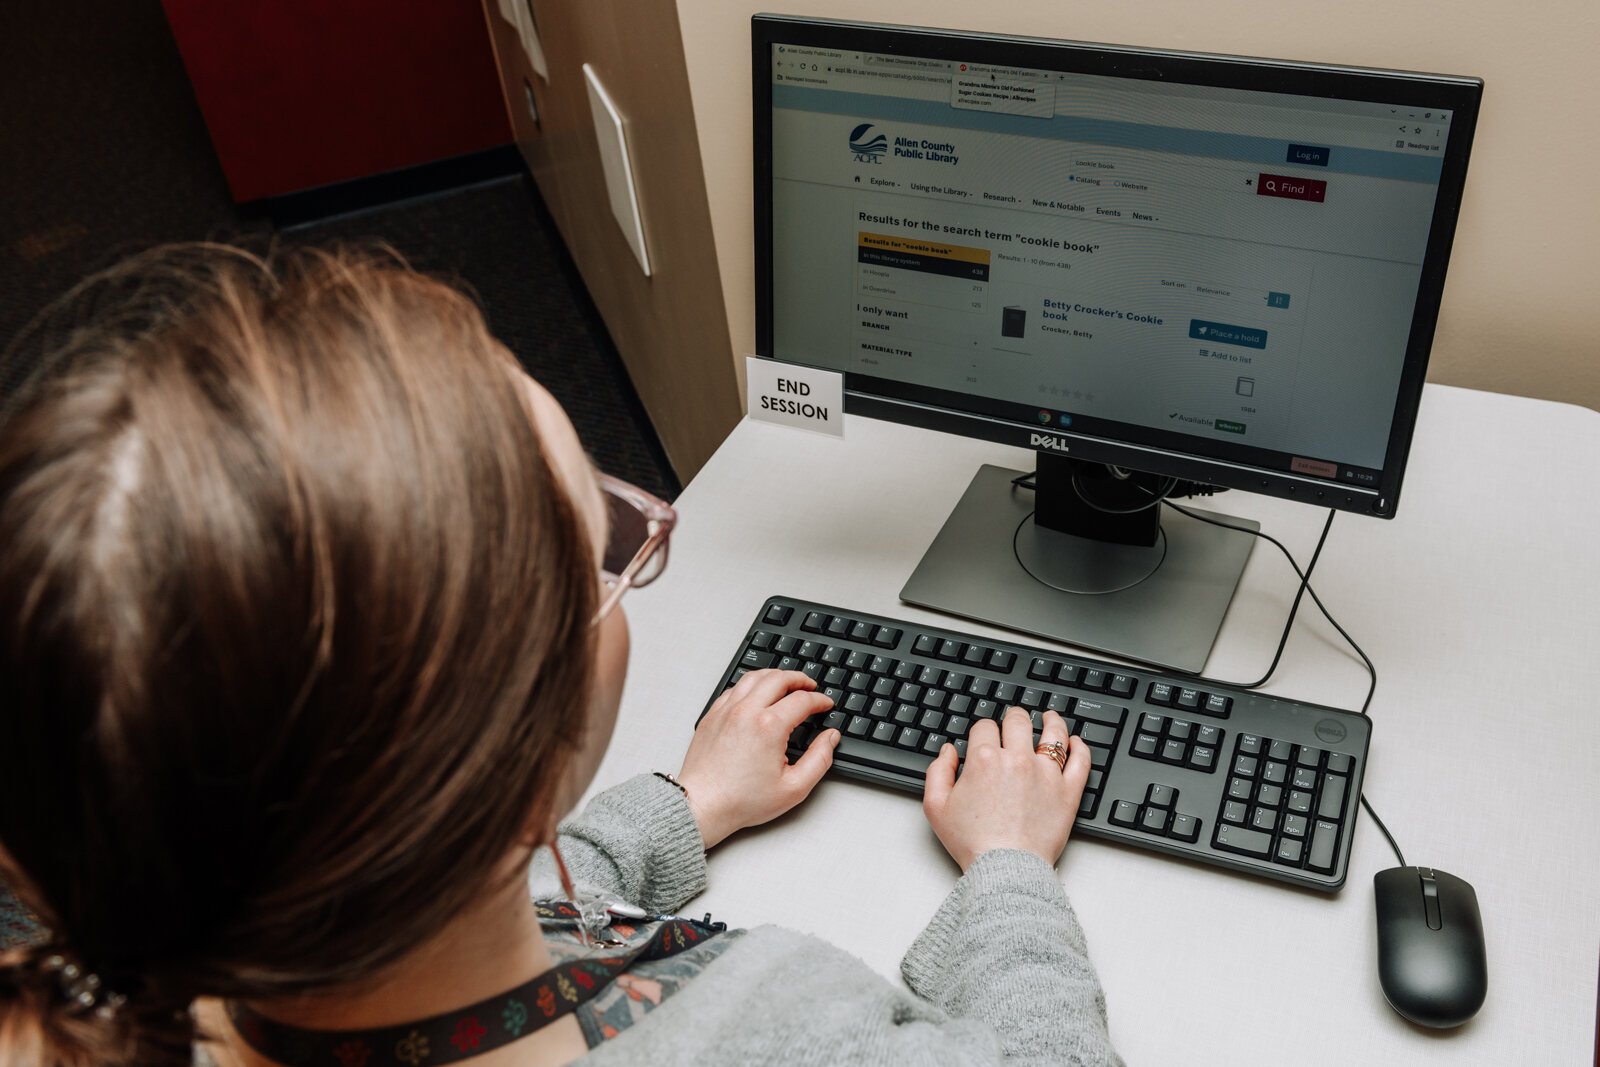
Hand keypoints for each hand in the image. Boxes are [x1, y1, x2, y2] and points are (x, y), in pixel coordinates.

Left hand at [677, 669, 838, 848]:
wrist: (703, 805)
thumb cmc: (742, 800)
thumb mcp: (793, 788)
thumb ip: (819, 759)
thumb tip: (830, 738)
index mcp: (769, 726)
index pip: (802, 700)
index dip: (819, 700)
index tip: (825, 704)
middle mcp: (747, 711)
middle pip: (779, 678)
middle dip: (800, 679)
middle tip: (810, 686)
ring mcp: (726, 710)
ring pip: (754, 676)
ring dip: (775, 675)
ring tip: (787, 682)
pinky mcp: (712, 715)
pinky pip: (735, 687)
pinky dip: (751, 683)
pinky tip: (757, 692)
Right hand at [922, 707, 1091, 871]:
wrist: (1006, 869)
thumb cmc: (973, 843)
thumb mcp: (936, 807)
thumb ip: (938, 772)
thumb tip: (948, 752)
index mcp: (985, 760)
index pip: (984, 727)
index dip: (983, 730)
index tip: (985, 737)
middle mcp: (1017, 759)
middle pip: (1018, 722)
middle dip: (1013, 717)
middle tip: (1014, 719)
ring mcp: (1046, 773)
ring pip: (1053, 733)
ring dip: (1051, 721)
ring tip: (1050, 717)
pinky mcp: (1068, 791)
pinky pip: (1080, 761)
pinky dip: (1080, 747)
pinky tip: (1076, 742)